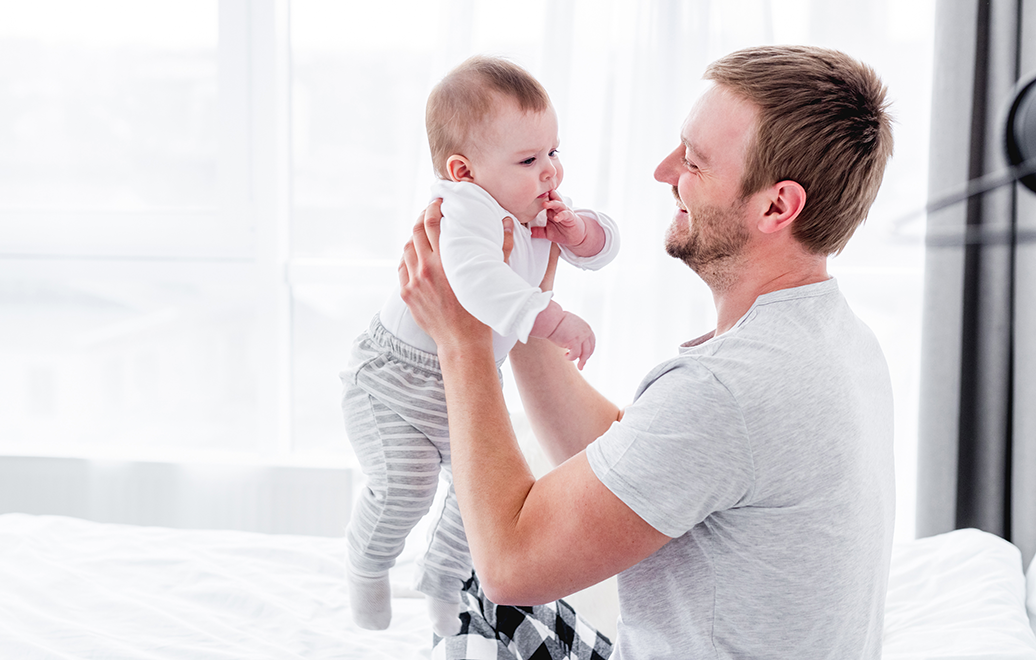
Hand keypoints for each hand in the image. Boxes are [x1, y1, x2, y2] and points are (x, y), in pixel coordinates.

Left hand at [399, 200, 490, 350]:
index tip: (438, 201)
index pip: (432, 224)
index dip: (433, 208)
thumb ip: (502, 248)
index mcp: (445, 263)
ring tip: (423, 233)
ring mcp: (413, 282)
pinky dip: (408, 258)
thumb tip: (508, 224)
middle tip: (430, 212)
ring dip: (414, 237)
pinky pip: (402, 268)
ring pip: (407, 249)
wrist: (461, 341)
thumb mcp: (491, 278)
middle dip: (422, 218)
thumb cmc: (479, 312)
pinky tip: (416, 256)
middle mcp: (425, 270)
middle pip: (416, 232)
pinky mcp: (407, 294)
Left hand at [530, 190, 587, 246]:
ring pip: (559, 204)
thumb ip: (538, 232)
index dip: (539, 197)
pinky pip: (566, 214)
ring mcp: (565, 212)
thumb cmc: (562, 231)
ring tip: (546, 204)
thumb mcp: (547, 233)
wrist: (575, 236)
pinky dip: (561, 215)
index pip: (545, 201)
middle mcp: (557, 209)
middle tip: (538, 195)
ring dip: (553, 203)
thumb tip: (528, 232)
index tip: (530, 195)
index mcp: (551, 210)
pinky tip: (556, 217)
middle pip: (551, 199)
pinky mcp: (571, 218)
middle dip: (545, 197)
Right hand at [547, 311, 594, 369]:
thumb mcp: (572, 325)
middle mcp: (586, 332)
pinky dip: (570, 358)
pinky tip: (565, 356)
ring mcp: (581, 337)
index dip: (589, 351)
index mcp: (586, 327)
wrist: (551, 319)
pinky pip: (575, 355)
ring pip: (584, 354)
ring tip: (577, 365)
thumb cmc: (557, 322)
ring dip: (581, 361)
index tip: (585, 357)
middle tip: (581, 366)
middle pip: (589, 349)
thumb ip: (577, 332)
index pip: (591, 342)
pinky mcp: (574, 342)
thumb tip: (575, 343)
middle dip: (585, 358)